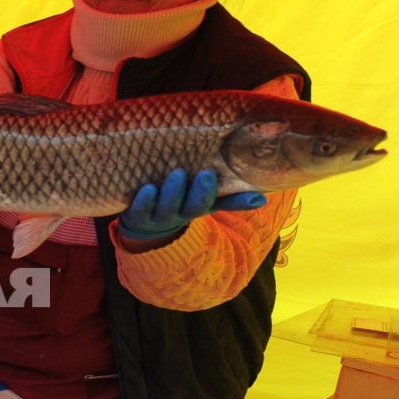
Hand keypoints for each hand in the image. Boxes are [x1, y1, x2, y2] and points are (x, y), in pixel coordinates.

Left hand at [118, 168, 265, 242]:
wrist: (144, 224)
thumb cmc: (180, 202)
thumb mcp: (204, 201)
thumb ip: (231, 198)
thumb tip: (263, 198)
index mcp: (197, 208)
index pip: (213, 204)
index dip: (219, 195)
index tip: (218, 176)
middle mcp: (179, 214)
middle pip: (192, 207)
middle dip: (199, 192)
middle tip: (205, 173)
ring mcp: (157, 215)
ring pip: (166, 207)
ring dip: (172, 192)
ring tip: (177, 174)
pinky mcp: (135, 215)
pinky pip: (140, 210)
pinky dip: (144, 200)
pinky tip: (148, 188)